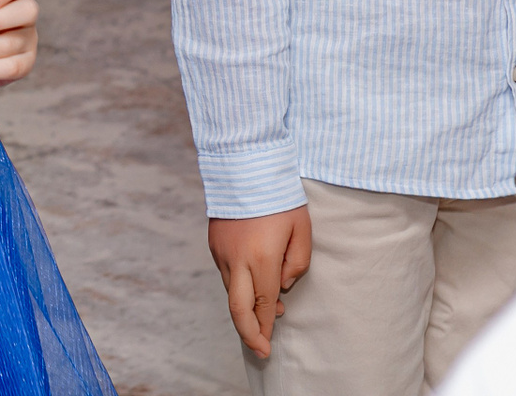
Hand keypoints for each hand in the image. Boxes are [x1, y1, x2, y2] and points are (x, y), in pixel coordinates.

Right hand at [207, 207, 311, 357]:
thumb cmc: (279, 198)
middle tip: (259, 350)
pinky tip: (253, 284)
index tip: (267, 347)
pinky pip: (226, 273)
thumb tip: (283, 285)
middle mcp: (236, 260)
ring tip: (267, 312)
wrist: (243, 167)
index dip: (266, 328)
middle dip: (248, 333)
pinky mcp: (214, 244)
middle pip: (237, 308)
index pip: (264, 304)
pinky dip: (239, 286)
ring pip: (230, 291)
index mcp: (261, 259)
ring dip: (246, 307)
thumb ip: (297, 264)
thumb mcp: (301, 230)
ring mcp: (221, 252)